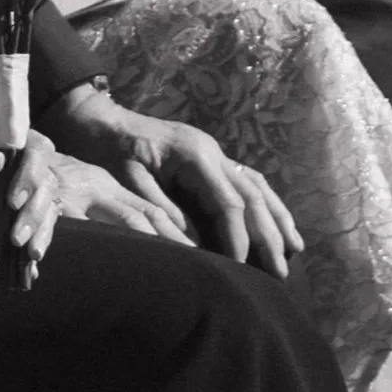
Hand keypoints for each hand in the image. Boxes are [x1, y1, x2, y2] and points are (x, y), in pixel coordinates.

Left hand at [0, 131, 57, 272]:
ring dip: (40, 231)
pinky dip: (34, 245)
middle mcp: (18, 165)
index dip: (31, 174)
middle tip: (17, 237)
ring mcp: (19, 191)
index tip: (14, 200)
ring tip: (30, 255)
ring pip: (45, 208)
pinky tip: (31, 267)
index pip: (36, 149)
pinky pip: (32, 229)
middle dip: (35, 211)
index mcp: (5, 142)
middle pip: (45, 183)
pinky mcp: (12, 216)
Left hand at [50, 94, 301, 276]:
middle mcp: (211, 150)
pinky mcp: (208, 157)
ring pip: (256, 185)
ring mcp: (212, 151)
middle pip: (252, 195)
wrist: (97, 119)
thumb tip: (194, 243)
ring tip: (294, 249)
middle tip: (281, 271)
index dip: (239, 238)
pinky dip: (264, 202)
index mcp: (193, 155)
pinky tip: (276, 222)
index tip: (243, 269)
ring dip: (276, 217)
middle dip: (268, 234)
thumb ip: (161, 208)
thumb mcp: (127, 180)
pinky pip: (246, 180)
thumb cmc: (107, 150)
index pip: (229, 202)